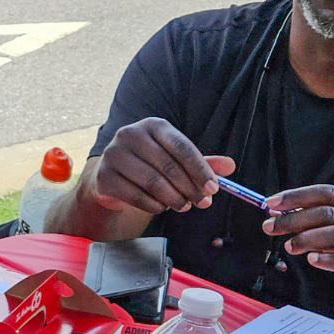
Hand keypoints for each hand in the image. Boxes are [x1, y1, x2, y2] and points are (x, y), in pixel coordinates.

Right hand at [92, 118, 235, 214]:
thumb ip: (201, 162)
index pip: (181, 146)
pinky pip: (135, 195)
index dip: (200, 169)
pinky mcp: (103, 176)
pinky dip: (153, 206)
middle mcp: (130, 134)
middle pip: (167, 165)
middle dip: (189, 188)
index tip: (213, 189)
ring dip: (173, 198)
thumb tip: (230, 166)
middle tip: (202, 203)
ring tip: (183, 206)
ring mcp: (113, 154)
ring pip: (152, 182)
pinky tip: (161, 207)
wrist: (112, 177)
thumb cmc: (150, 165)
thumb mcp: (176, 159)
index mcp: (153, 125)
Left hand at [263, 184, 333, 321]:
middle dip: (293, 219)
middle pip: (328, 213)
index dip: (297, 196)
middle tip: (270, 227)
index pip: (328, 193)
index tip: (270, 203)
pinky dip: (327, 260)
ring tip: (289, 246)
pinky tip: (312, 260)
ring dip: (306, 239)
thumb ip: (317, 220)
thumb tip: (277, 212)